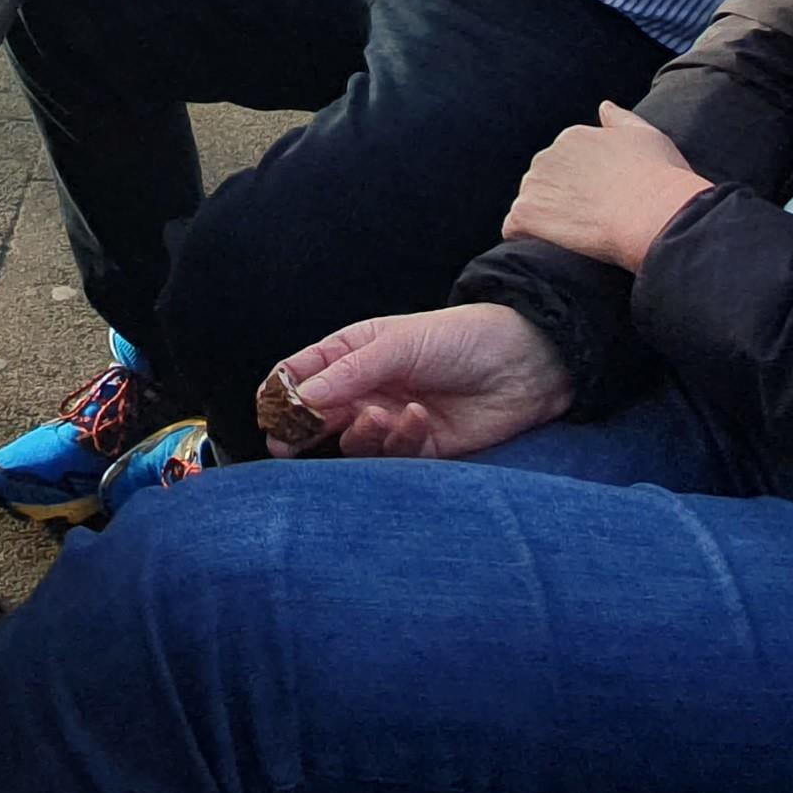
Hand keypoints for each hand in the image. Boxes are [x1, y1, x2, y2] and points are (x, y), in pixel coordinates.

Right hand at [266, 306, 571, 460]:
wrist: (525, 362)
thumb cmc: (461, 336)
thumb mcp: (397, 343)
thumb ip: (348, 372)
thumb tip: (301, 397)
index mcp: (354, 353)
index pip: (303, 373)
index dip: (280, 393)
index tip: (267, 411)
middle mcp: (368, 388)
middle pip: (318, 416)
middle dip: (302, 429)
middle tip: (288, 444)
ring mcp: (393, 420)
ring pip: (353, 441)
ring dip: (360, 434)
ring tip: (380, 417)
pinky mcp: (422, 448)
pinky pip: (394, 456)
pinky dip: (400, 440)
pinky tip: (418, 418)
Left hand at [502, 101, 710, 271]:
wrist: (654, 213)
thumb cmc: (660, 179)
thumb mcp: (647, 136)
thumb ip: (621, 119)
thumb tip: (603, 106)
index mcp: (574, 139)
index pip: (564, 165)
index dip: (581, 190)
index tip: (600, 205)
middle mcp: (547, 156)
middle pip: (544, 184)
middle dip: (560, 203)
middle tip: (590, 224)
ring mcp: (534, 185)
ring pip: (530, 207)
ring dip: (546, 222)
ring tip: (578, 239)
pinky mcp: (525, 215)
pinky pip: (514, 230)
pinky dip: (528, 240)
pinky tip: (555, 249)